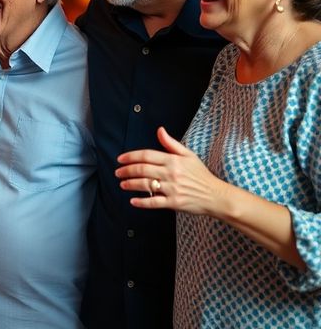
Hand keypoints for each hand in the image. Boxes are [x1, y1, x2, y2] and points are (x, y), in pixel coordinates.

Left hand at [116, 127, 232, 215]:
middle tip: (117, 172)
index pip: (146, 155)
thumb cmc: (200, 175)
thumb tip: (159, 130)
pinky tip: (133, 201)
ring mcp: (172, 188)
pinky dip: (141, 202)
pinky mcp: (174, 202)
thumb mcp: (188, 155)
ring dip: (130, 184)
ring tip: (122, 184)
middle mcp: (171, 173)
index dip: (131, 157)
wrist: (215, 195)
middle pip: (142, 170)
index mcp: (173, 160)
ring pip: (145, 185)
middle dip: (126, 171)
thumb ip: (171, 143)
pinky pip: (154, 202)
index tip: (120, 159)